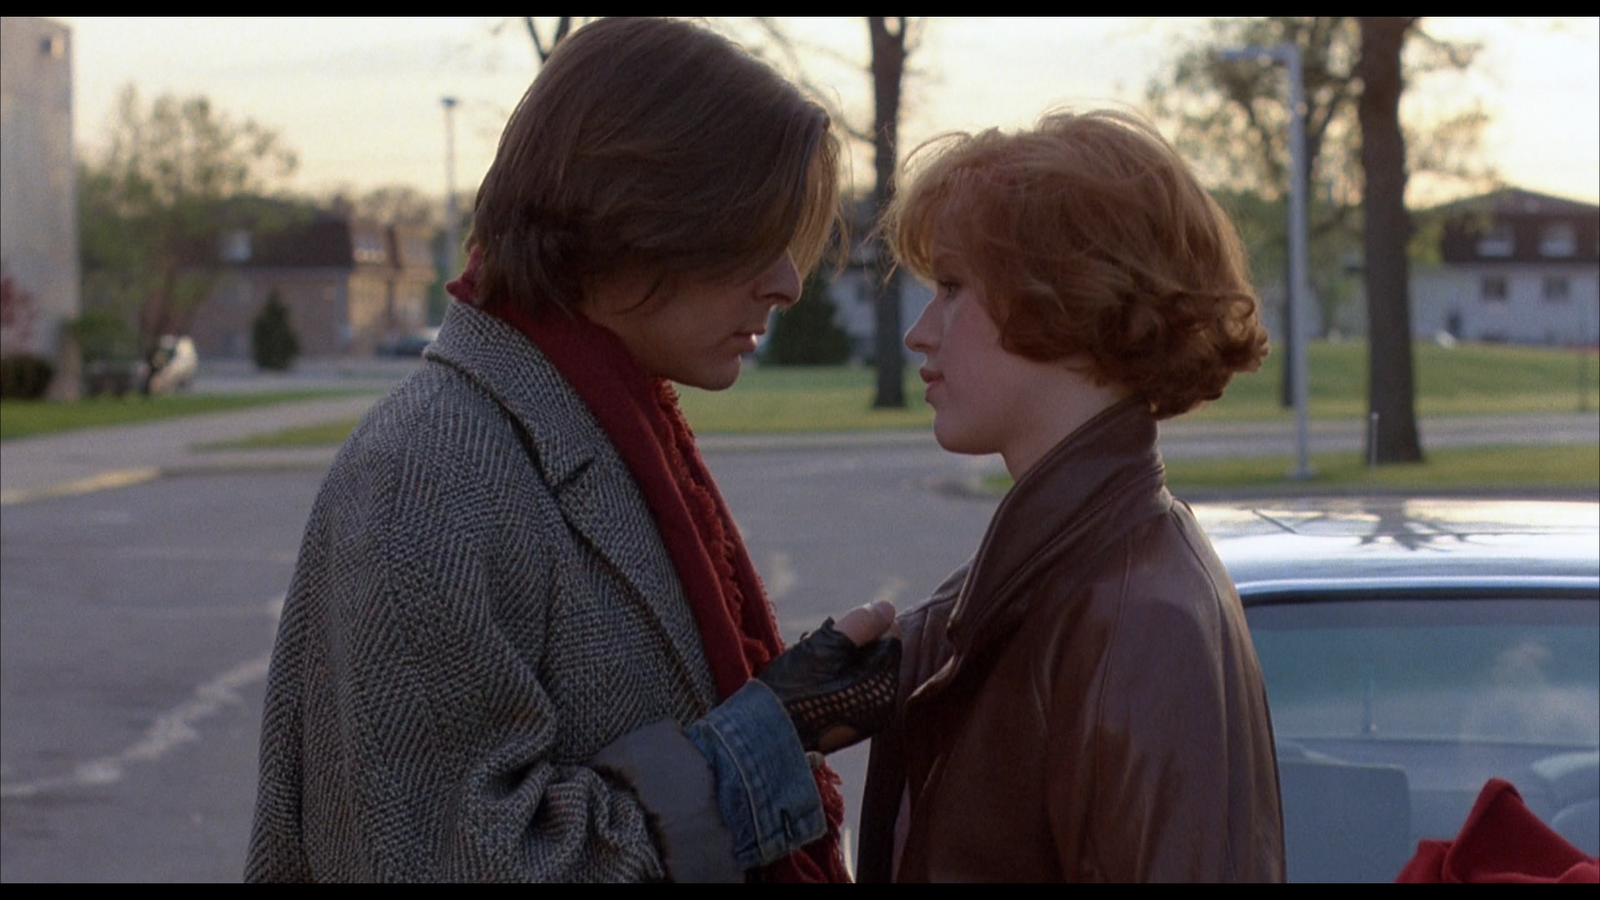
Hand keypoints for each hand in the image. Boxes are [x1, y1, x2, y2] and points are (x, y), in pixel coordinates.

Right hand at [759, 601, 900, 753]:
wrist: (761, 737)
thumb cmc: (792, 690)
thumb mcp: (826, 647)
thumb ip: (861, 624)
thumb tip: (888, 607)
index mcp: (883, 686)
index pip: (889, 634)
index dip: (860, 626)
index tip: (830, 638)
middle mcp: (883, 707)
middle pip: (876, 653)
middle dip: (850, 645)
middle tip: (815, 652)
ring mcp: (868, 720)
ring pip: (861, 669)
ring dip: (838, 660)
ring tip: (808, 668)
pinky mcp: (851, 727)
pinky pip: (851, 689)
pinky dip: (834, 679)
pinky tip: (810, 684)